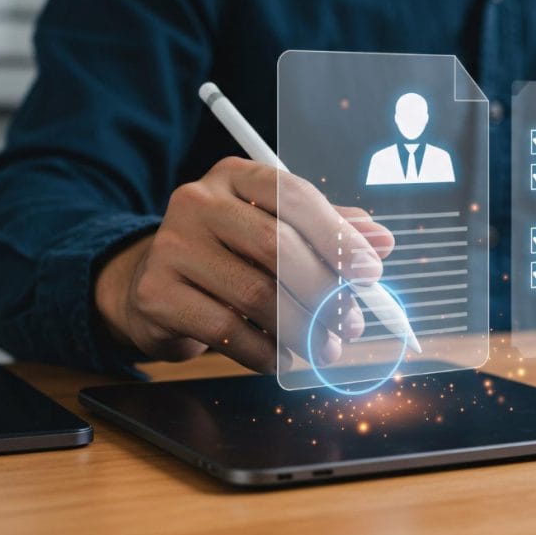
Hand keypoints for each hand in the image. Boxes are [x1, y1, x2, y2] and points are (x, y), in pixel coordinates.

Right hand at [94, 157, 394, 372]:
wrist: (153, 289)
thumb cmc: (229, 258)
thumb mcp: (276, 232)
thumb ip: (328, 233)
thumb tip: (382, 243)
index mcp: (235, 176)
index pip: (294, 196)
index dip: (337, 236)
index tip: (371, 273)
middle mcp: (198, 201)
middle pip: (276, 245)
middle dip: (325, 292)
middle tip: (351, 325)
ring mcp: (171, 245)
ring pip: (255, 293)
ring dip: (301, 330)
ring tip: (322, 349)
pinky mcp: (156, 293)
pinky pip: (225, 329)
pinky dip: (263, 351)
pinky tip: (279, 358)